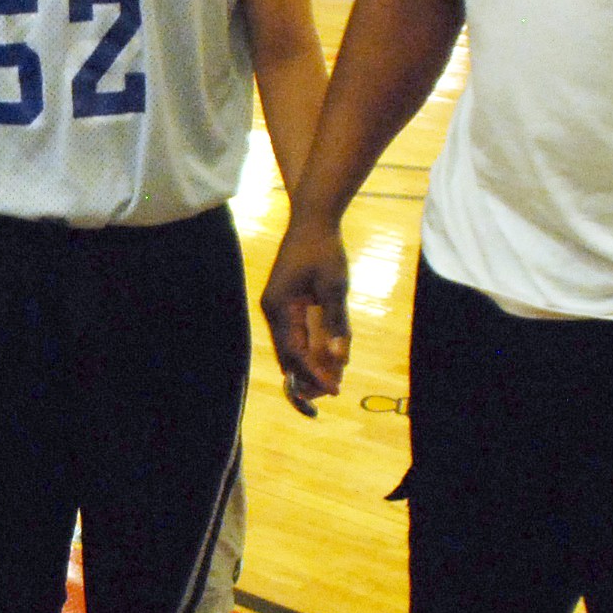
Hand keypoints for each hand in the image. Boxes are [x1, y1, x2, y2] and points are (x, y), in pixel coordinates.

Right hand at [259, 221, 351, 413]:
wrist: (312, 220)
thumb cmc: (324, 250)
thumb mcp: (334, 287)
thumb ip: (336, 324)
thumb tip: (340, 358)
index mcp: (279, 308)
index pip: (295, 352)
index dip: (314, 374)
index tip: (333, 390)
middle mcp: (273, 311)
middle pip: (288, 355)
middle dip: (308, 376)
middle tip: (332, 392)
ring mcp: (277, 307)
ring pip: (291, 346)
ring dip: (309, 364)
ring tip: (331, 381)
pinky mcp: (285, 303)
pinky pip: (295, 333)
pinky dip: (309, 348)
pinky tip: (326, 358)